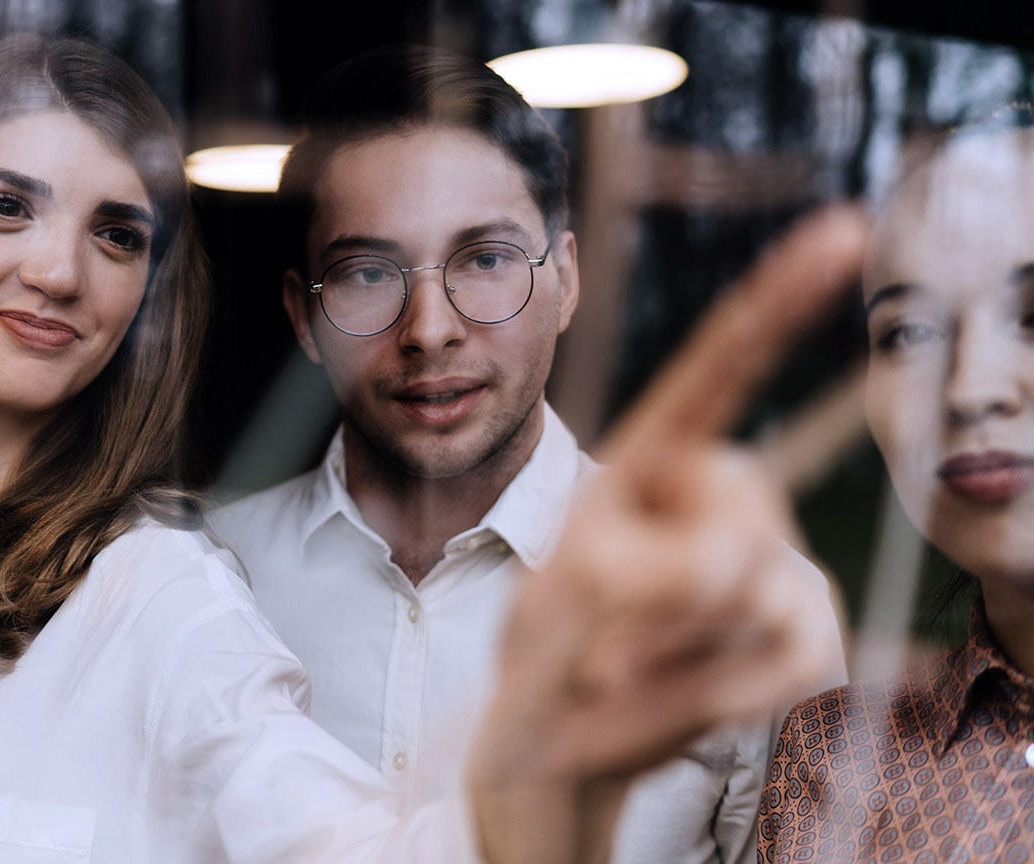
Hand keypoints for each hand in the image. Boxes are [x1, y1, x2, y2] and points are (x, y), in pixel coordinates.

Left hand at [467, 206, 867, 863]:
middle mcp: (720, 495)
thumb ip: (636, 567)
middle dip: (662, 592)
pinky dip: (714, 694)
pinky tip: (669, 702)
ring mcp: (768, 560)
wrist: (558, 738)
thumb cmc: (545, 648)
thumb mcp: (557, 598)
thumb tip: (730, 567)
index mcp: (650, 460)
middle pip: (740, 512)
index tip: (840, 231)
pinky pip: (791, 652)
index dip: (776, 304)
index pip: (715, 372)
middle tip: (598, 642)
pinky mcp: (799, 627)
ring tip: (618, 672)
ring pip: (759, 586)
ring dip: (671, 652)